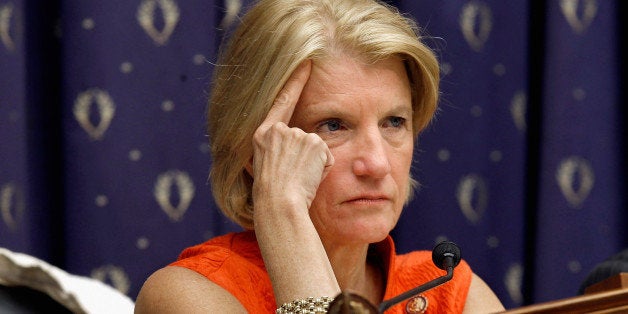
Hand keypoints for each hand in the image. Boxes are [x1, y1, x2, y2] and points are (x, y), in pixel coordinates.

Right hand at [251, 60, 333, 212]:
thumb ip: (273, 149)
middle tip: (292, 176)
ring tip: (299, 178)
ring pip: (317, 147)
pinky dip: (322, 168)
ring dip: (314, 164)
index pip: (282, 102)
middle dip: (306, 156)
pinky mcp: (313, 142)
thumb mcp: (263, 166)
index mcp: (263, 135)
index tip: (307, 62)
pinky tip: (309, 177)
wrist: (278, 204)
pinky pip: (326, 156)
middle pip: (304, 136)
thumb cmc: (271, 195)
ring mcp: (296, 134)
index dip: (295, 81)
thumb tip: (278, 146)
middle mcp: (278, 131)